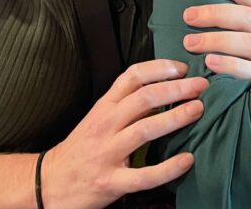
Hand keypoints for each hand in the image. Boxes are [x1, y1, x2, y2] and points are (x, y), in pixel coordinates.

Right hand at [42, 59, 206, 208]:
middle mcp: (106, 125)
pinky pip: (144, 175)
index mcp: (104, 106)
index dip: (160, 68)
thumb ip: (124, 103)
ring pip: (145, 129)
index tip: (183, 68)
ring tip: (198, 110)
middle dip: (176, 89)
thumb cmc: (80, 148)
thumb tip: (164, 88)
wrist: (48, 183)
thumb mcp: (97, 117)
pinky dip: (168, 167)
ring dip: (175, 118)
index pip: (132, 77)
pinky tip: (187, 159)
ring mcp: (108, 153)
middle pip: (144, 99)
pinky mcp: (111, 182)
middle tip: (201, 86)